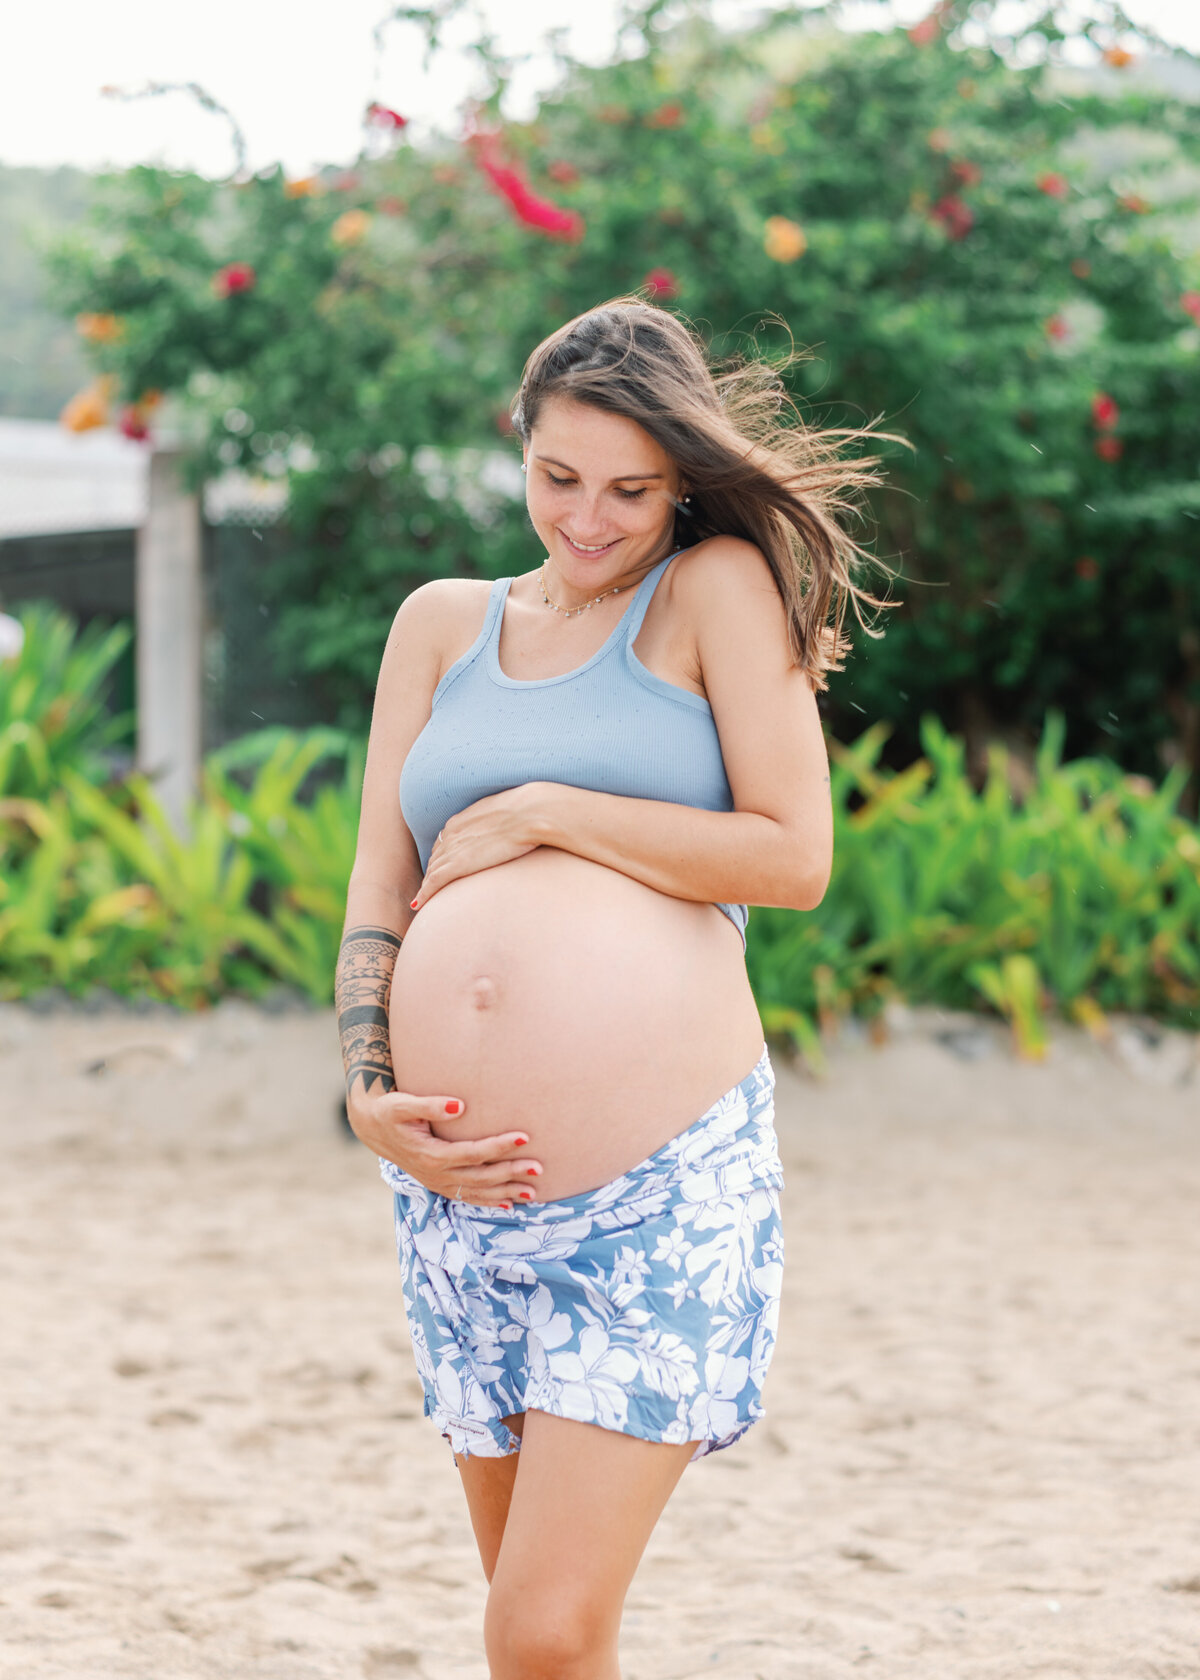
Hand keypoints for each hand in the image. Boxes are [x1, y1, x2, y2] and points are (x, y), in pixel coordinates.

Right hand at [346, 1085, 542, 1207]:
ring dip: (505, 1192)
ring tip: (533, 1192)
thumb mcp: (402, 1104)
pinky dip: (488, 1201)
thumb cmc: (389, 1111)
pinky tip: (509, 1203)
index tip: (524, 1137)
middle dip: (510, 1173)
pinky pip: (467, 1197)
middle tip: (539, 1168)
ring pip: (477, 1192)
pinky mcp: (438, 1184)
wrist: (371, 1127)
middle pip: (480, 1177)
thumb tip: (459, 1105)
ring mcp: (437, 1182)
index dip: (499, 1146)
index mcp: (431, 1154)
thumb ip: (430, 1106)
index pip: (473, 1153)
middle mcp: (436, 1174)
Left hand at [410, 784, 545, 910]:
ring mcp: (453, 848)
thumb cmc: (528, 811)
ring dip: (426, 885)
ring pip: (432, 871)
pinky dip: (424, 893)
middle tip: (430, 887)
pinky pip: (434, 882)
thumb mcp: (506, 812)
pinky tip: (419, 905)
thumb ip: (501, 821)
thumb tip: (513, 827)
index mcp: (461, 820)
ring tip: (423, 898)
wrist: (529, 813)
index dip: (442, 856)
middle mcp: (451, 833)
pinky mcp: (458, 864)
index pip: (444, 842)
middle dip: (431, 872)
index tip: (443, 867)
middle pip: (435, 857)